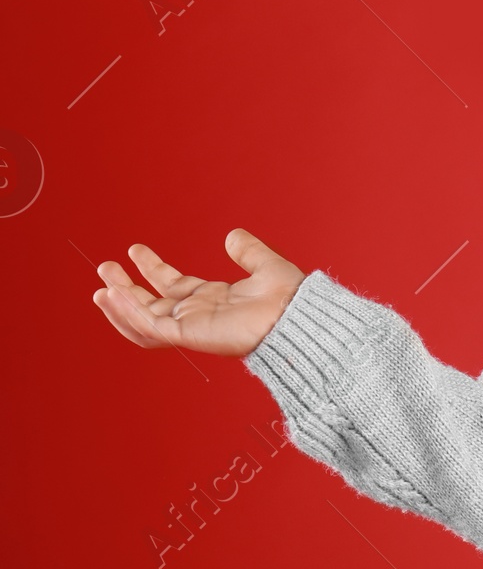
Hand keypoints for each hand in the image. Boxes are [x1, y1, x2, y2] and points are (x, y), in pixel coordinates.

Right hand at [93, 229, 305, 356]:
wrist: (295, 315)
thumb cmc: (289, 297)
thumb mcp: (264, 264)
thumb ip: (247, 251)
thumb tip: (232, 235)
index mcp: (212, 299)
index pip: (172, 285)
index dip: (152, 268)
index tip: (134, 250)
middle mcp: (197, 314)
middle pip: (151, 303)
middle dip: (126, 287)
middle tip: (105, 267)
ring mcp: (191, 325)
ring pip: (144, 319)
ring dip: (121, 304)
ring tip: (102, 285)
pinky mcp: (188, 333)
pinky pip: (150, 325)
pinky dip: (130, 312)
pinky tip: (115, 295)